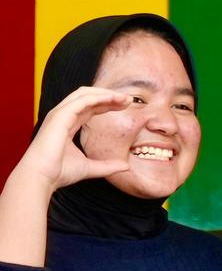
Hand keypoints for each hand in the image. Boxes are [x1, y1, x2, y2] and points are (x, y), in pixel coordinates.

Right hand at [12, 87, 131, 191]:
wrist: (42, 177)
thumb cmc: (60, 172)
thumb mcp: (90, 168)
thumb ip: (108, 166)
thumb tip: (126, 166)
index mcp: (67, 125)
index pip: (89, 108)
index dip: (107, 104)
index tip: (126, 106)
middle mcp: (62, 117)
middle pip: (88, 97)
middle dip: (109, 96)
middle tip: (129, 100)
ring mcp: (60, 114)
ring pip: (85, 94)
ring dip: (106, 94)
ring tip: (125, 98)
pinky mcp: (60, 116)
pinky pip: (82, 100)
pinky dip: (99, 97)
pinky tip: (113, 100)